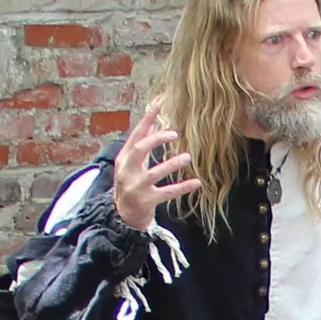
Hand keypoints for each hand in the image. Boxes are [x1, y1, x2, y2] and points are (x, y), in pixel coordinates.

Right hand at [109, 103, 196, 231]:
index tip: (159, 104)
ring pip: (154, 173)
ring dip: (171, 164)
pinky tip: (197, 182)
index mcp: (124, 158)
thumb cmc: (130, 184)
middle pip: (139, 150)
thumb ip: (143, 144)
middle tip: (174, 134)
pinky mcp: (147, 201)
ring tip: (187, 157)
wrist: (123, 215)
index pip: (135, 135)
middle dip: (156, 140)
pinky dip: (182, 187)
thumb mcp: (132, 163)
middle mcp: (127, 171)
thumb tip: (155, 122)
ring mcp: (136, 187)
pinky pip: (167, 193)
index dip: (147, 119)